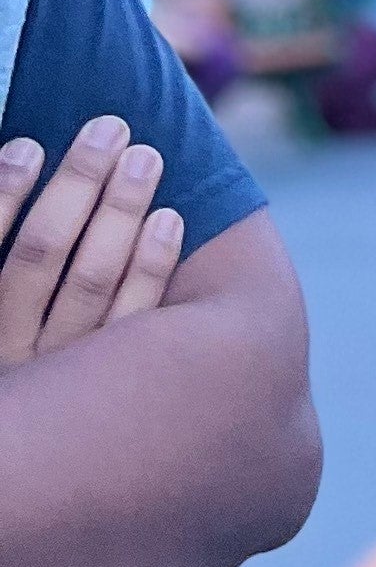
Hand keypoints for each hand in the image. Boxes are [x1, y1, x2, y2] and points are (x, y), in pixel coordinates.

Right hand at [0, 120, 184, 364]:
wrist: (42, 438)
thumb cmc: (18, 343)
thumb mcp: (1, 292)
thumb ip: (6, 238)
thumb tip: (21, 158)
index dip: (4, 194)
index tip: (30, 145)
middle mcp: (9, 352)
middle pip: (41, 254)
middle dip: (78, 184)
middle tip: (109, 128)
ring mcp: (59, 375)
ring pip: (92, 283)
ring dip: (121, 212)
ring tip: (144, 156)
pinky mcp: (108, 388)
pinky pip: (136, 320)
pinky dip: (152, 266)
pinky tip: (169, 218)